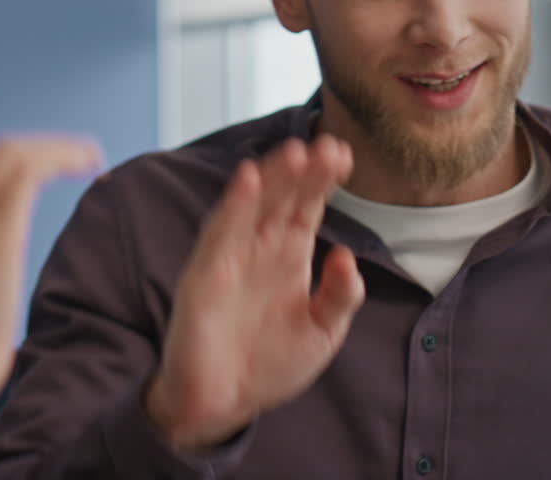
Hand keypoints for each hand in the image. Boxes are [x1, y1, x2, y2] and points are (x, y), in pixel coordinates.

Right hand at [0, 135, 102, 395]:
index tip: (59, 164)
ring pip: (18, 153)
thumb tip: (1, 244)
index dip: (28, 155)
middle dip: (48, 144)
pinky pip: (30, 172)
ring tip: (93, 159)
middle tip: (84, 156)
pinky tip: (88, 168)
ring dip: (61, 147)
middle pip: (2, 150)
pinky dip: (62, 159)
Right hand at [145, 135, 363, 449]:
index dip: (322, 181)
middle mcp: (258, 249)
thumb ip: (339, 296)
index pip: (305, 207)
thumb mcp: (322, 333)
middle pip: (281, 198)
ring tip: (294, 153)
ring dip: (271, 178)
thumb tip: (345, 255)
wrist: (222, 403)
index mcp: (286, 257)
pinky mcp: (205, 274)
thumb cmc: (268, 364)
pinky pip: (219, 234)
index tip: (344, 154)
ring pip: (251, 206)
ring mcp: (230, 258)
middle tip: (327, 146)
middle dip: (303, 171)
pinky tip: (248, 180)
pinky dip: (233, 205)